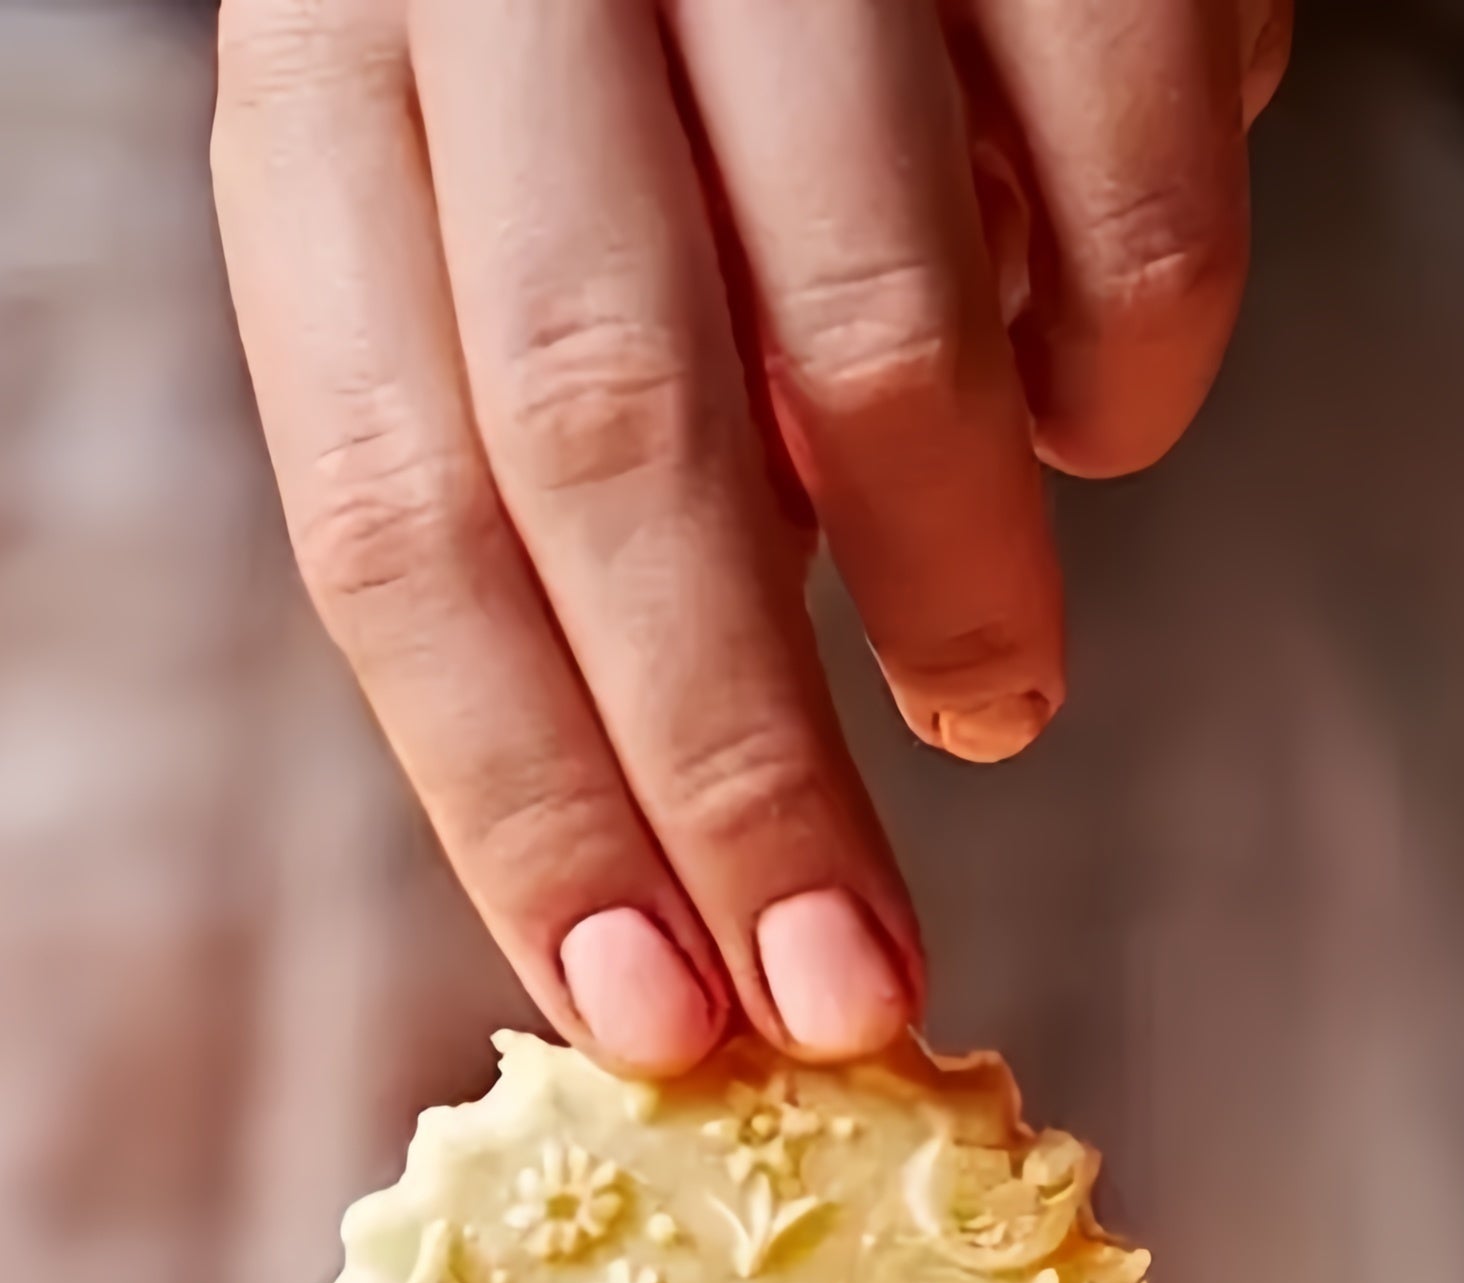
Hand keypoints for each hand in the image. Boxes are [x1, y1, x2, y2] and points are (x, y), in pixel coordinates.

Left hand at [212, 0, 1290, 1071]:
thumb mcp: (490, 175)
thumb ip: (538, 439)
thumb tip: (670, 800)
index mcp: (325, 83)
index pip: (386, 512)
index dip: (519, 795)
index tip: (643, 1009)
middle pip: (600, 448)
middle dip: (734, 766)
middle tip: (841, 986)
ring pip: (874, 325)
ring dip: (955, 585)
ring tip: (990, 694)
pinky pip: (1130, 164)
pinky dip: (1138, 347)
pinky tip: (1100, 404)